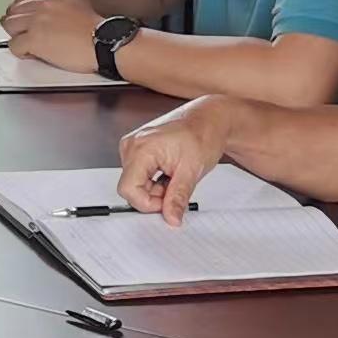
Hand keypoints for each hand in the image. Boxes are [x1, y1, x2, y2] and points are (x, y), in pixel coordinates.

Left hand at [2, 0, 103, 73]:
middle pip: (14, 11)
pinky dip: (21, 51)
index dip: (22, 10)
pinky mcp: (34, 39)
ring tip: (29, 43)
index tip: (24, 17)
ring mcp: (37, 20)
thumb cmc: (96, 28)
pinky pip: (14, 45)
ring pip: (10, 25)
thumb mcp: (77, 0)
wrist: (104, 42)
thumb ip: (56, 0)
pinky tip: (33, 53)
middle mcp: (43, 1)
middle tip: (27, 33)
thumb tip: (39, 12)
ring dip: (17, 35)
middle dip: (18, 23)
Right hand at [116, 101, 229, 223]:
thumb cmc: (203, 134)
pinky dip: (155, 181)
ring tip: (175, 177)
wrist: (209, 119)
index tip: (167, 204)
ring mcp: (133, 147)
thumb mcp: (192, 171)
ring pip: (135, 183)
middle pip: (131, 187)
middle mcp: (132, 145)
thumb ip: (178, 197)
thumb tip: (171, 218)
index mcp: (141, 148)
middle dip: (154, 196)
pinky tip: (169, 172)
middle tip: (177, 188)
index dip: (147, 203)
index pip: (128, 189)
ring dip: (156, 189)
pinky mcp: (138, 149)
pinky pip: (139, 175)